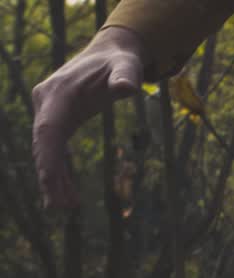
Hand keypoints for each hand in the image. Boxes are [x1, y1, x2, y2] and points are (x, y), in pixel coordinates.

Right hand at [31, 26, 146, 207]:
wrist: (112, 53)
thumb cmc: (121, 60)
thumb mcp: (127, 65)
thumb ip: (127, 76)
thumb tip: (129, 88)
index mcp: (59, 92)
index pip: (48, 129)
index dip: (48, 156)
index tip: (50, 182)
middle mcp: (47, 101)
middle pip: (43, 143)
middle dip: (49, 175)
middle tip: (60, 207)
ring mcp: (50, 110)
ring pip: (46, 149)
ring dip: (54, 178)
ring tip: (65, 208)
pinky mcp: (58, 118)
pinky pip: (55, 147)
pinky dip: (59, 169)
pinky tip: (67, 194)